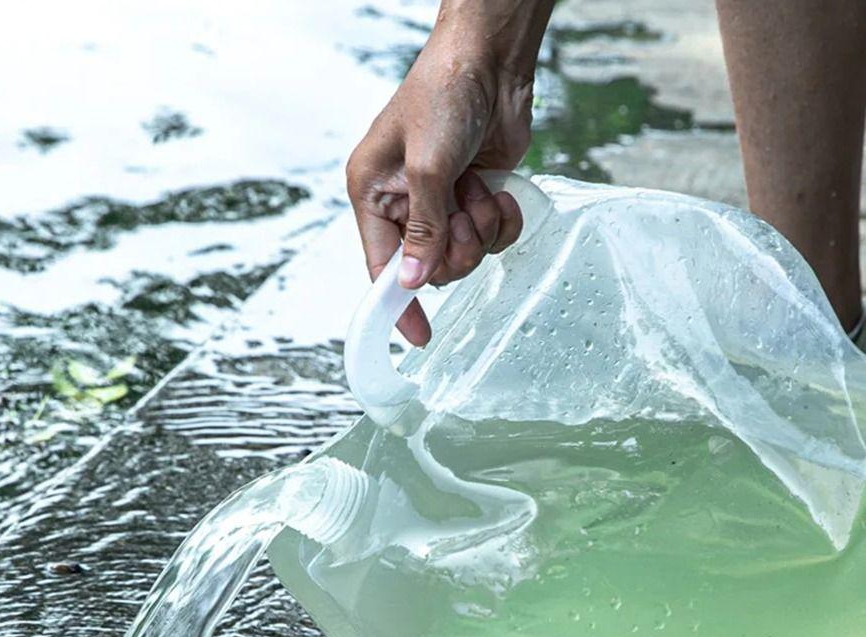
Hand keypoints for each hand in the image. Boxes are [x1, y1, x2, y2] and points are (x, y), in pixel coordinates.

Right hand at [346, 1, 550, 344]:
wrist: (491, 59)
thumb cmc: (442, 95)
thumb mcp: (426, 166)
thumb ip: (423, 228)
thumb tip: (413, 281)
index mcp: (373, 196)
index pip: (380, 267)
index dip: (398, 306)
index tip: (417, 338)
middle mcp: (404, 206)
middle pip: (431, 268)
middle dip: (456, 245)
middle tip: (463, 210)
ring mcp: (443, 204)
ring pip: (466, 256)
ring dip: (481, 227)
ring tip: (478, 188)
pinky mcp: (477, 199)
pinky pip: (494, 238)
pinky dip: (502, 220)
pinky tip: (498, 191)